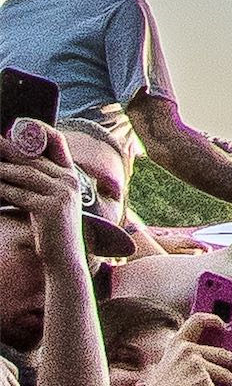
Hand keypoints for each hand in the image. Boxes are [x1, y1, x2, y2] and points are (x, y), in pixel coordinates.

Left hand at [0, 133, 90, 261]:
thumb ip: (38, 183)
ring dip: (0, 168)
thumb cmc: (52, 232)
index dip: (38, 129)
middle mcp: (69, 180)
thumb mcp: (48, 202)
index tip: (15, 125)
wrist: (65, 260)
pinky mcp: (50, 208)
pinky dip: (1, 189)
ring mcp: (61, 193)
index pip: (56, 141)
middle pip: (32, 157)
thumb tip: (11, 166)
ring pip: (23, 173)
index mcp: (70, 175)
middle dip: (7, 148)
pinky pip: (18, 194)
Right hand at [131, 321, 231, 385]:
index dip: (213, 318)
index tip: (224, 324)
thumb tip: (221, 360)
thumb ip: (189, 359)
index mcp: (177, 343)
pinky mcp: (202, 378)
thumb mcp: (172, 368)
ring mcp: (195, 362)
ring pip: (224, 373)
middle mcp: (186, 349)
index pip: (197, 320)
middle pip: (222, 352)